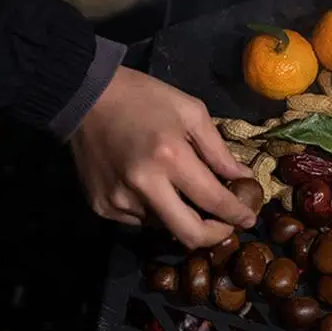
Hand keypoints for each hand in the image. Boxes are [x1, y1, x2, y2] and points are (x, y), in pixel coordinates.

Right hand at [71, 66, 256, 248]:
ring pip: (166, 228)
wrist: (82, 95)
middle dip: (215, 235)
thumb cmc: (142, 98)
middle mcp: (144, 185)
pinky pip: (141, 221)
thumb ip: (219, 150)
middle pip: (190, 235)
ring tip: (184, 194)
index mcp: (170, 157)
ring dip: (182, 217)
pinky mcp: (103, 206)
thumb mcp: (191, 112)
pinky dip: (156, 211)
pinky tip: (154, 188)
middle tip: (225, 225)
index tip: (249, 218)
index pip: (214, 201)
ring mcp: (120, 200)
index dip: (237, 215)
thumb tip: (242, 179)